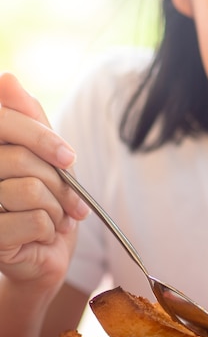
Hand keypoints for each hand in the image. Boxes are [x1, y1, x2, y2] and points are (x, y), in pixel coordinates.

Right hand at [0, 73, 89, 291]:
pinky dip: (50, 230)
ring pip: (30, 190)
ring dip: (57, 209)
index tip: (68, 159)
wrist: (42, 258)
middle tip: (71, 204)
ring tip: (55, 220)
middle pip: (23, 160)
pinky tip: (42, 237)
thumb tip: (7, 78)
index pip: (4, 124)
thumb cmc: (44, 204)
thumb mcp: (44, 159)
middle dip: (60, 183)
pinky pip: (34, 221)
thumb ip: (27, 121)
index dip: (41, 137)